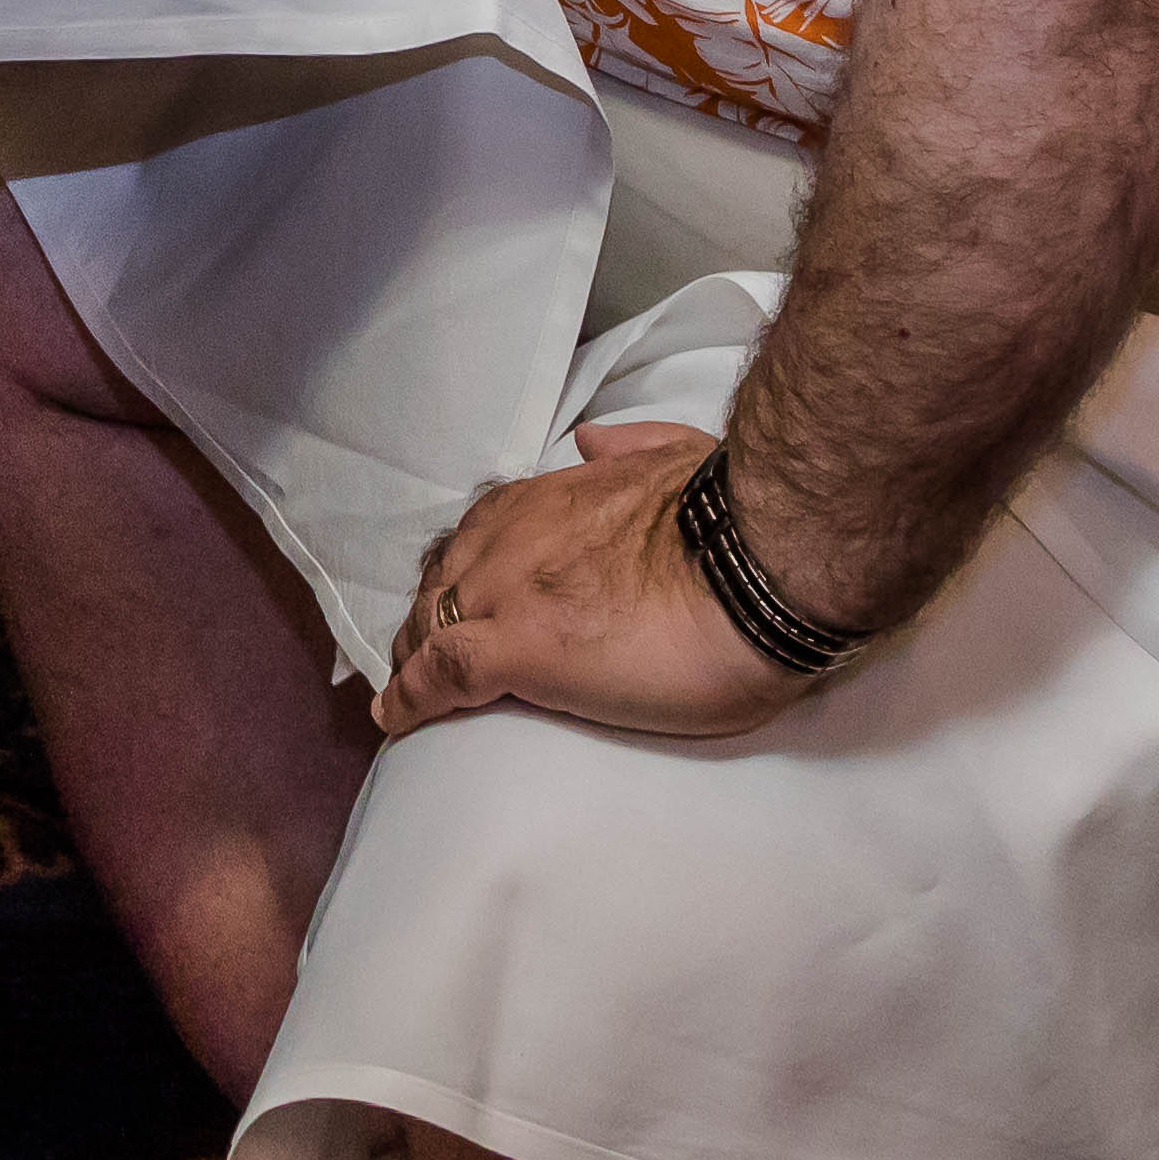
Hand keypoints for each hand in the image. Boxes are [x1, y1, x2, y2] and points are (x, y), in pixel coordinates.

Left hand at [376, 421, 810, 742]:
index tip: (462, 599)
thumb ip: (630, 446)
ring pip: (433, 623)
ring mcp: (512, 593)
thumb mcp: (680, 455)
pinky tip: (396, 718)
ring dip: (418, 656)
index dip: (467, 573)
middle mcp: (518, 538)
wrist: (762, 565)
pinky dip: (411, 698)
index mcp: (556, 498)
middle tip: (430, 653)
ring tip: (411, 692)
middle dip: (435, 614)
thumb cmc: (742, 519)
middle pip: (447, 580)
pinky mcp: (520, 648)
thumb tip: (590, 441)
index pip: (483, 535)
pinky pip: (441, 675)